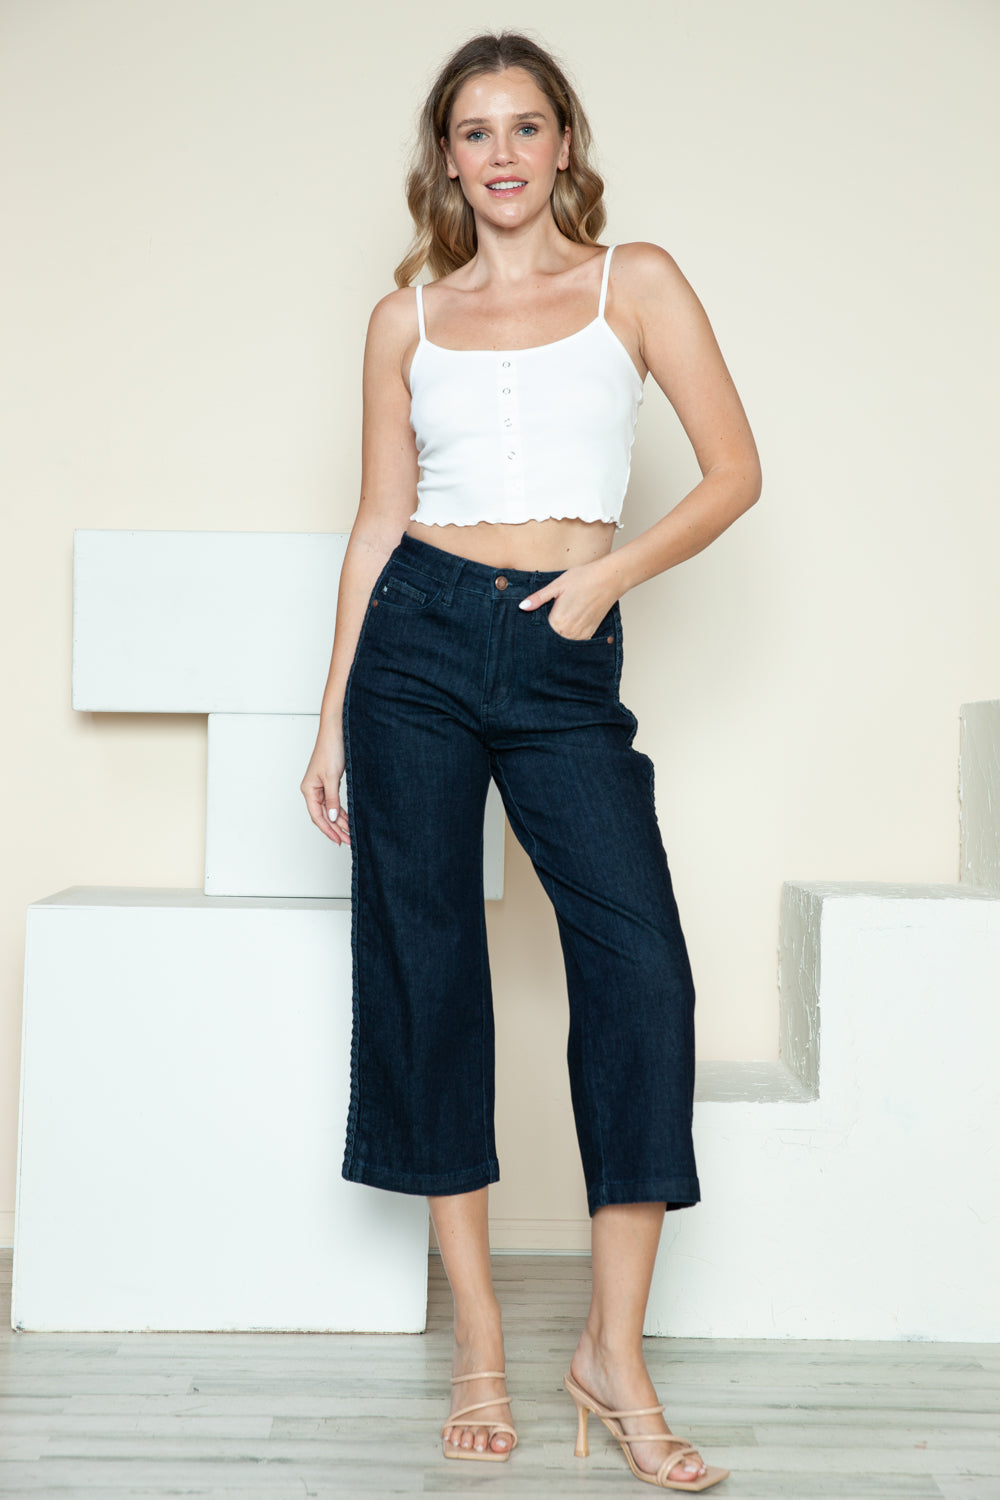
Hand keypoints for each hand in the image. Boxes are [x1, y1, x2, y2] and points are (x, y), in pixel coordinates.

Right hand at [301, 728, 350, 845]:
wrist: (336, 732)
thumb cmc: (330, 749)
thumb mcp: (332, 777)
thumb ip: (332, 799)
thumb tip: (333, 817)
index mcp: (308, 789)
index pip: (317, 816)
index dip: (328, 830)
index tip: (338, 840)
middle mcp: (313, 790)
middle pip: (324, 815)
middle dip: (336, 829)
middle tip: (348, 841)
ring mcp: (321, 787)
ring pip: (330, 810)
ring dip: (340, 822)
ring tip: (350, 834)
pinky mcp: (329, 782)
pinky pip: (334, 802)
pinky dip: (341, 812)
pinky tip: (348, 820)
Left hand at [517, 560, 618, 639]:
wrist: (610, 579)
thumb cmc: (583, 578)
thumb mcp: (557, 585)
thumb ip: (538, 598)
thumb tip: (522, 607)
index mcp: (558, 620)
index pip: (540, 635)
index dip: (533, 633)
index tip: (526, 632)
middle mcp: (570, 631)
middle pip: (551, 642)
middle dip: (543, 638)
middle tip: (534, 636)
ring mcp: (581, 633)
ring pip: (562, 644)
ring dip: (556, 640)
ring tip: (551, 632)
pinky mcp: (590, 632)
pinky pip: (575, 642)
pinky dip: (568, 639)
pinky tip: (564, 631)